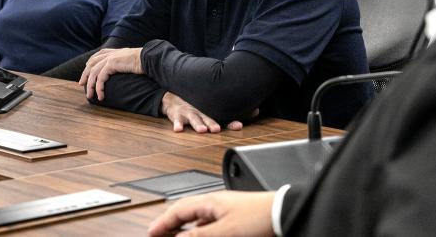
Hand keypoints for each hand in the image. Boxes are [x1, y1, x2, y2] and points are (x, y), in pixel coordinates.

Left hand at [79, 47, 144, 99]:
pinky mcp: (112, 64)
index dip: (90, 63)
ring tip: (90, 96)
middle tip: (81, 84)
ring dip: (90, 85)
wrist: (149, 59)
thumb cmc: (144, 62)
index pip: (98, 55)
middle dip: (85, 74)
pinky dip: (99, 88)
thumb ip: (125, 63)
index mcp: (115, 51)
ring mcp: (110, 58)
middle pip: (92, 63)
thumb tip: (126, 68)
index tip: (86, 70)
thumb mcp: (132, 60)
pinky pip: (100, 78)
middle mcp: (111, 53)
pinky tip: (100, 96)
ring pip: (94, 72)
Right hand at [147, 190, 275, 236]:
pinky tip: (201, 236)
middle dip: (171, 223)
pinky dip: (200, 231)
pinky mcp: (236, 219)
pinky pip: (211, 224)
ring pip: (198, 219)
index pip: (179, 210)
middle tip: (159, 234)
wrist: (284, 214)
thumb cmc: (259, 218)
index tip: (151, 232)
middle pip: (186, 212)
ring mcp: (226, 210)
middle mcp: (216, 204)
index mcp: (210, 202)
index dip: (163, 222)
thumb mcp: (224, 232)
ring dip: (185, 229)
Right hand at [161, 92, 248, 132]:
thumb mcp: (213, 108)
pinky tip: (178, 129)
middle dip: (212, 123)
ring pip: (194, 119)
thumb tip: (257, 111)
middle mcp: (202, 110)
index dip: (231, 122)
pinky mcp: (177, 114)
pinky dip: (177, 124)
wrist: (174, 95)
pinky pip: (176, 120)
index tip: (239, 125)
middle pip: (208, 117)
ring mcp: (189, 112)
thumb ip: (231, 114)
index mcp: (212, 110)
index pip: (223, 116)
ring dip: (197, 124)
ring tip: (201, 130)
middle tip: (217, 129)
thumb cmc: (198, 104)